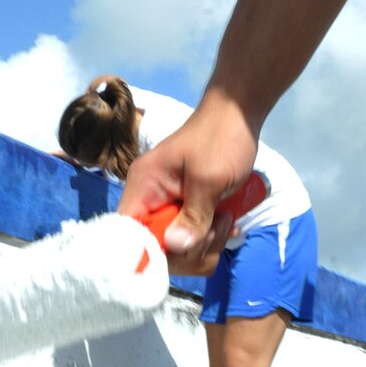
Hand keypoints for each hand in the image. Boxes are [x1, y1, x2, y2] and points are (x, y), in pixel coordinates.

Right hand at [119, 93, 258, 275]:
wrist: (238, 114)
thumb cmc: (221, 138)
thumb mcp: (210, 178)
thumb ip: (194, 214)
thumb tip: (175, 247)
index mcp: (143, 186)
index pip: (127, 233)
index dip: (150, 252)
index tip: (181, 251)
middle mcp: (149, 199)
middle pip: (156, 248)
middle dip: (190, 248)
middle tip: (215, 226)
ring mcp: (169, 206)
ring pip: (178, 249)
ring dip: (205, 243)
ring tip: (225, 217)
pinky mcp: (187, 210)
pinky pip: (193, 240)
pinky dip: (211, 238)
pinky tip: (228, 220)